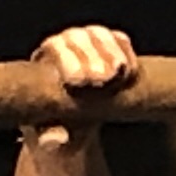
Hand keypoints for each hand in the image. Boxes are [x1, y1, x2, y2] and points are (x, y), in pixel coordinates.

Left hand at [27, 25, 136, 152]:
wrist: (76, 127)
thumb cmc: (56, 129)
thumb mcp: (52, 136)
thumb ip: (51, 137)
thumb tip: (55, 140)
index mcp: (43, 61)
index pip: (54, 49)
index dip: (68, 60)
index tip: (81, 80)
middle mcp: (63, 44)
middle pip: (77, 37)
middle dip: (92, 56)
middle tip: (105, 78)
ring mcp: (87, 42)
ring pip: (98, 34)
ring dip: (112, 52)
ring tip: (122, 73)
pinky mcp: (110, 47)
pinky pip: (119, 40)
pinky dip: (127, 52)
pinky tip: (133, 70)